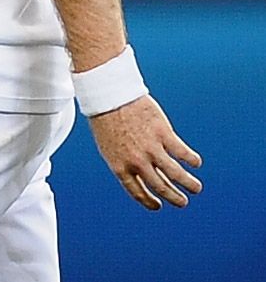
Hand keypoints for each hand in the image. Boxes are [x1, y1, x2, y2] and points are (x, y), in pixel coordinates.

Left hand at [87, 94, 202, 209]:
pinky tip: (195, 162)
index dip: (149, 202)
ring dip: (189, 184)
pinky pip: (183, 152)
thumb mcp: (108, 146)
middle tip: (182, 202)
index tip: (158, 206)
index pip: (137, 192)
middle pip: (161, 187)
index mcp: (119, 166)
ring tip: (195, 188)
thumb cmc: (105, 119)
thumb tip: (144, 174)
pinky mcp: (163, 133)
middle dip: (174, 198)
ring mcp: (151, 148)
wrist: (108, 95)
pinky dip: (192, 160)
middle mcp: (137, 161)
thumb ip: (125, 161)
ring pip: (176, 174)